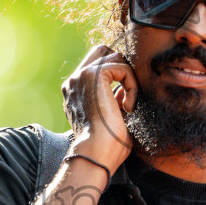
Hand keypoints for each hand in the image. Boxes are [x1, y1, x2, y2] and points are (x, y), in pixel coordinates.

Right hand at [61, 43, 136, 169]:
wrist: (96, 153)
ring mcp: (81, 76)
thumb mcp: (110, 120)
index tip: (124, 102)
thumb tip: (122, 91)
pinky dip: (131, 84)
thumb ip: (113, 101)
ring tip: (128, 105)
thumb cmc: (106, 147)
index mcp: (75, 92)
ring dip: (129, 78)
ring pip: (114, 56)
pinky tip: (128, 107)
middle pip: (102, 51)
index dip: (116, 75)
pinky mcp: (93, 74)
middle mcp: (74, 81)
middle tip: (129, 92)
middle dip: (121, 66)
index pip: (96, 66)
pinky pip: (122, 66)